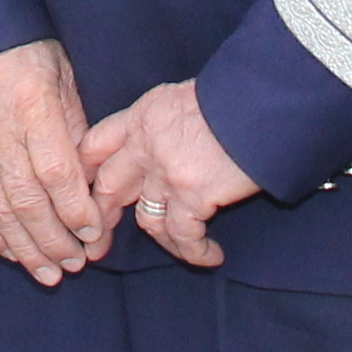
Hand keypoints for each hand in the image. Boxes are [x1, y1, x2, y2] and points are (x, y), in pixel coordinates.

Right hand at [0, 40, 107, 284]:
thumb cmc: (24, 49)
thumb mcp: (62, 76)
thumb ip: (75, 127)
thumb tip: (91, 178)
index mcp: (31, 106)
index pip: (56, 171)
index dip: (75, 209)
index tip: (95, 235)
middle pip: (27, 200)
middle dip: (55, 240)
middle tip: (78, 265)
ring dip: (27, 248)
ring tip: (50, 274)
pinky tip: (14, 253)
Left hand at [82, 79, 263, 268]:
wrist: (266, 100)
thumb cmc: (236, 94)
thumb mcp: (185, 94)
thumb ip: (165, 121)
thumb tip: (167, 141)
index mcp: (142, 115)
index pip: (96, 145)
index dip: (86, 173)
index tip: (85, 193)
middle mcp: (146, 146)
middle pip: (109, 187)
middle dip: (101, 218)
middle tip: (98, 242)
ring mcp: (168, 173)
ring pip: (146, 219)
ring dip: (161, 242)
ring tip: (178, 250)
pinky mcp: (194, 196)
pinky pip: (183, 236)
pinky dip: (195, 252)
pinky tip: (210, 257)